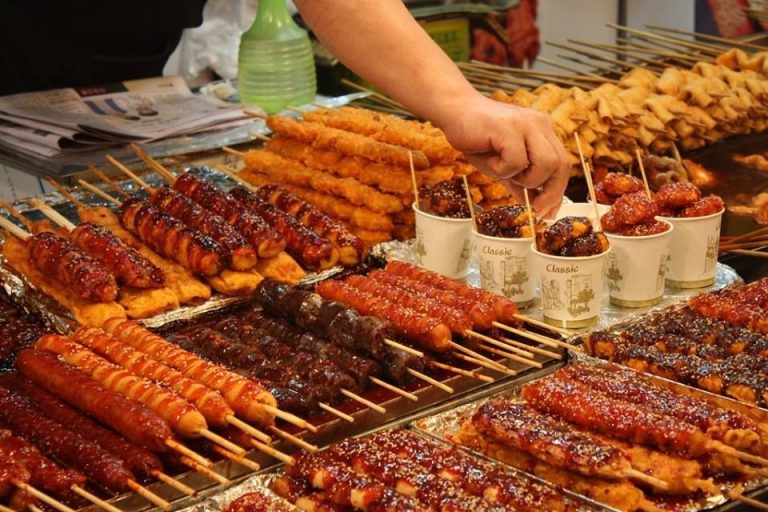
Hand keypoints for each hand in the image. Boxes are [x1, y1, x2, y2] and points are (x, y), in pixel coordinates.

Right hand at [438, 94, 569, 217]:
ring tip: (505, 173)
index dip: (557, 191)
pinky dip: (502, 170)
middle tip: (534, 206)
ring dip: (526, 179)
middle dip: (549, 192)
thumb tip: (536, 205)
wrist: (455, 113)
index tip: (547, 212)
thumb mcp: (502, 166)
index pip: (562, 165)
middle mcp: (540, 125)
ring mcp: (527, 124)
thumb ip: (520, 183)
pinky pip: (517, 161)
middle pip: (561, 165)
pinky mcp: (510, 128)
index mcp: (543, 132)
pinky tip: (490, 161)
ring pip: (546, 163)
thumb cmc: (478, 139)